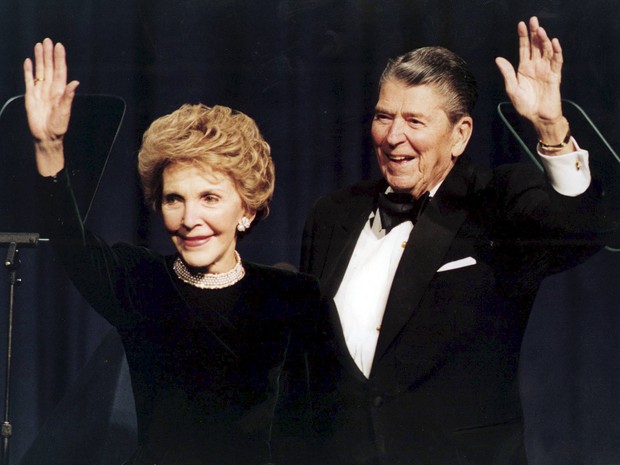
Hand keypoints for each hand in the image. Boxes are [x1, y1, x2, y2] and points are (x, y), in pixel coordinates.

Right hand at [23, 38, 78, 174]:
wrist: (46, 136)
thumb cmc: (58, 127)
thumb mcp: (65, 111)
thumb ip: (68, 96)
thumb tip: (75, 82)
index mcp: (60, 91)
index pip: (60, 71)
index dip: (59, 59)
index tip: (59, 47)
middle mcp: (51, 89)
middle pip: (49, 68)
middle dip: (49, 54)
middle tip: (48, 41)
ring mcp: (40, 91)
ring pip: (40, 71)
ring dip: (39, 59)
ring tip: (39, 46)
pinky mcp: (31, 96)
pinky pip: (29, 80)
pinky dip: (28, 71)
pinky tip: (28, 61)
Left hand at [495, 17, 570, 148]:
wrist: (537, 117)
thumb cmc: (524, 105)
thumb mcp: (512, 88)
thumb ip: (507, 73)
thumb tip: (498, 58)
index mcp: (524, 68)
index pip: (524, 48)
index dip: (523, 36)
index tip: (521, 24)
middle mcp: (536, 66)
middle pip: (536, 46)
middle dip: (535, 33)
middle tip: (534, 20)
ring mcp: (546, 70)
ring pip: (546, 51)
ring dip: (544, 40)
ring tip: (540, 30)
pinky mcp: (554, 76)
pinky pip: (556, 61)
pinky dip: (556, 51)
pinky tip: (554, 42)